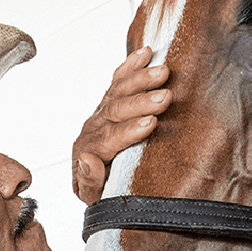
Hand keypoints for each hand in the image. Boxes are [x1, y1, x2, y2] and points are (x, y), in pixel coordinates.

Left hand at [72, 46, 170, 204]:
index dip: (129, 130)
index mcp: (88, 150)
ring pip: (118, 91)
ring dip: (140, 80)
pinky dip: (131, 65)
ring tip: (163, 72)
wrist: (98, 184)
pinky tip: (145, 53)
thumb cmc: (102, 192)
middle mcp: (92, 128)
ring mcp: (100, 113)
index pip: (109, 138)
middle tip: (165, 98)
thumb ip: (89, 182)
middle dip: (140, 103)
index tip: (152, 123)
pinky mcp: (109, 103)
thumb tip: (87, 159)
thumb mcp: (93, 197)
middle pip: (115, 110)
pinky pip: (118, 80)